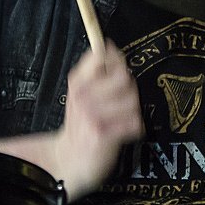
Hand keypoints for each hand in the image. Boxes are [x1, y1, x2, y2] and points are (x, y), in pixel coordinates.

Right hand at [51, 42, 142, 198]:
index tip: (117, 68)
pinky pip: (135, 122)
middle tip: (119, 102)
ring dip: (132, 111)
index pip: (100, 55)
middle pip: (124, 76)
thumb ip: (95, 71)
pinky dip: (134, 128)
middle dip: (129, 89)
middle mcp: (83, 96)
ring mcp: (93, 115)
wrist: (69, 160)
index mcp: (77, 82)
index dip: (116, 58)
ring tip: (119, 119)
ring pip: (133, 100)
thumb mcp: (80, 93)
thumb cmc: (81, 125)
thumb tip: (109, 44)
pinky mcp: (104, 134)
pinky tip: (122, 131)